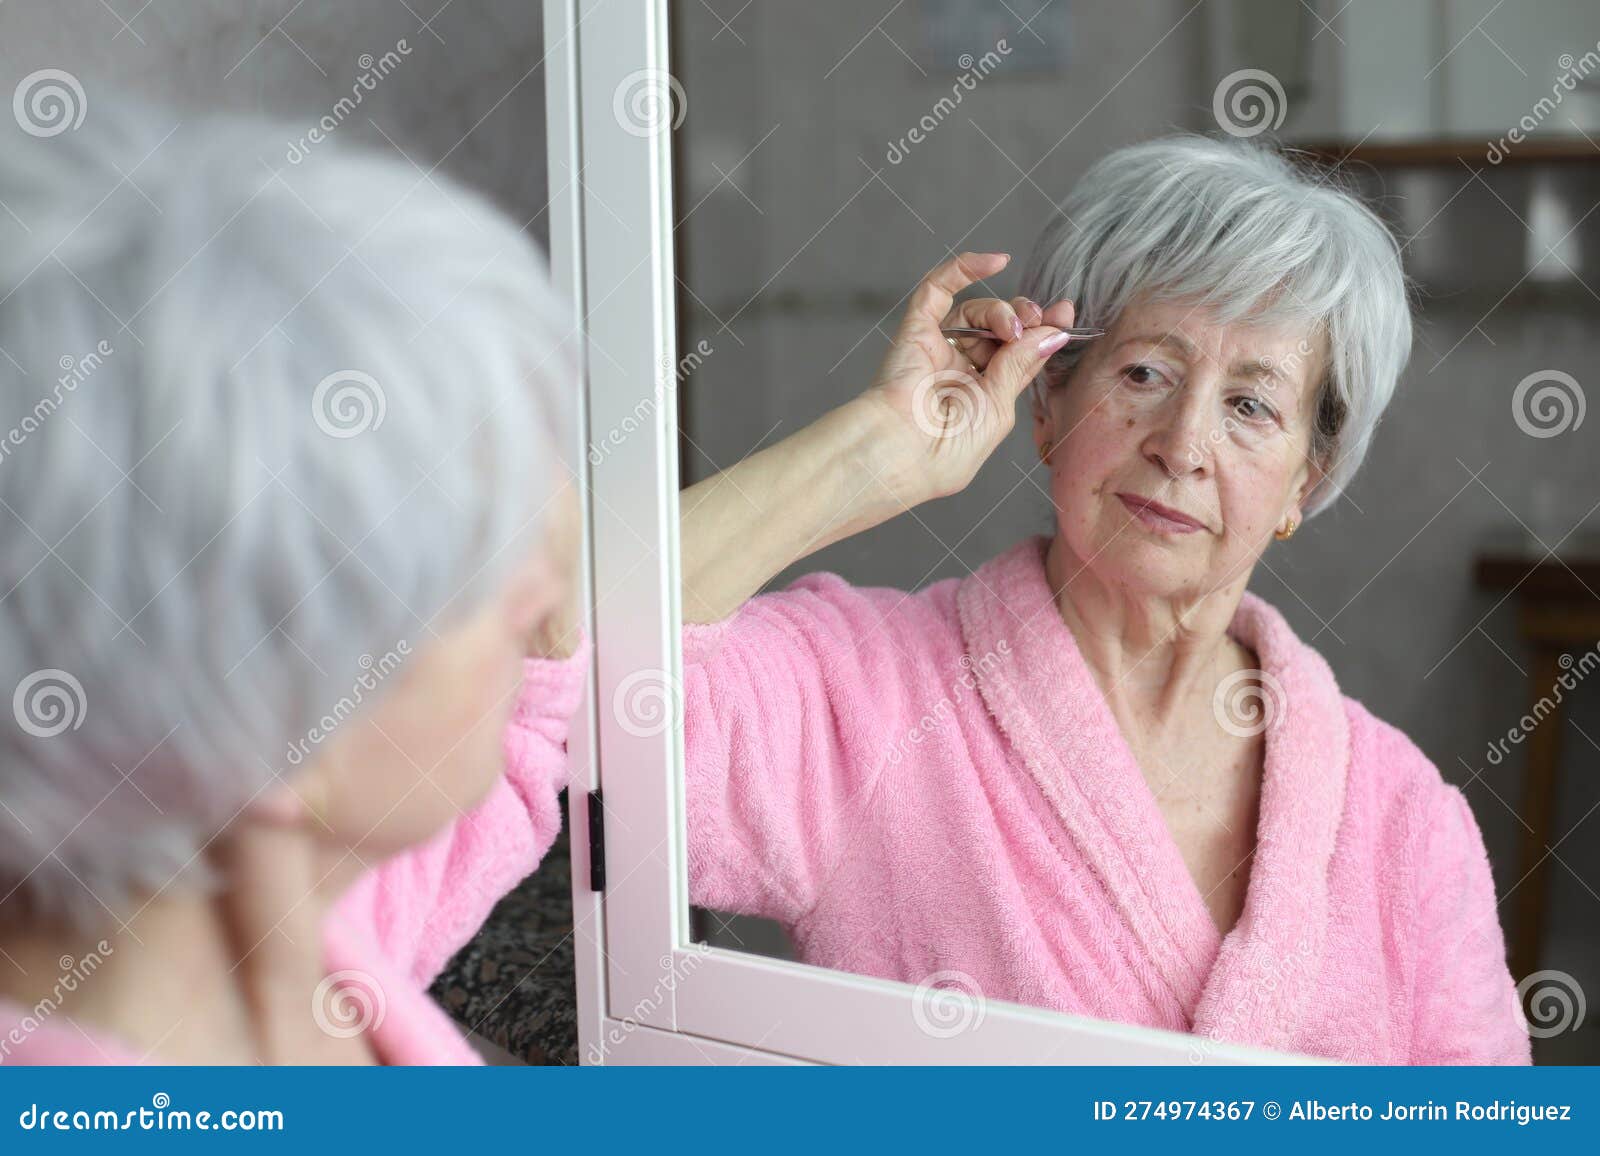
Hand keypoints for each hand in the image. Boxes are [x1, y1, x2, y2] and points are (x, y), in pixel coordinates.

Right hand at [856, 251, 1078, 504]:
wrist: (903, 453)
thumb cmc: (947, 449)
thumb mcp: (998, 406)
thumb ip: (1021, 365)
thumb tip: (1052, 333)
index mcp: (981, 394)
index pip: (1017, 353)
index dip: (1042, 331)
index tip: (1065, 315)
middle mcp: (959, 369)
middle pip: (999, 328)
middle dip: (1025, 318)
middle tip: (1038, 319)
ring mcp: (937, 349)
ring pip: (975, 311)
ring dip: (1002, 311)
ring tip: (1011, 327)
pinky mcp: (915, 330)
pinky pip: (937, 289)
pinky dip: (964, 269)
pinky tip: (996, 261)